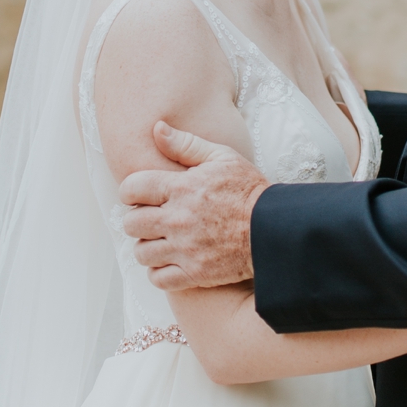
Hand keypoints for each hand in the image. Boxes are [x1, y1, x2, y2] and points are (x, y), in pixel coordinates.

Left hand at [121, 121, 267, 290]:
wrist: (275, 230)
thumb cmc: (248, 190)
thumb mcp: (222, 157)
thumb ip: (186, 144)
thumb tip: (156, 129)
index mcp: (182, 188)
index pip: (131, 189)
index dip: (131, 191)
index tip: (140, 195)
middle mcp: (179, 219)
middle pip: (132, 223)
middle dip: (138, 220)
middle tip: (152, 219)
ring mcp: (185, 248)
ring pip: (142, 252)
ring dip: (147, 247)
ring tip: (161, 241)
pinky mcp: (194, 273)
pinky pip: (158, 278)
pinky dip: (159, 272)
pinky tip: (170, 261)